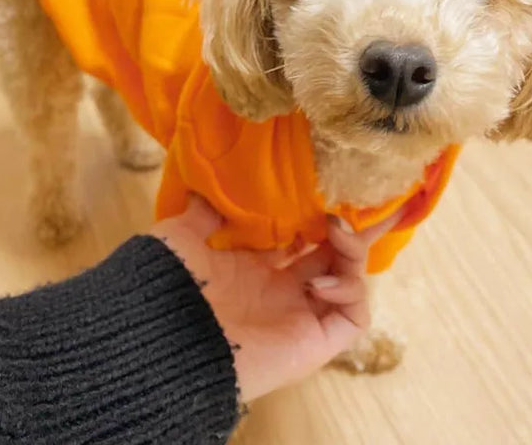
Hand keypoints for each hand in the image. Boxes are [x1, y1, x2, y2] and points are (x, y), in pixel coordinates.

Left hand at [151, 194, 399, 401]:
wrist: (168, 338)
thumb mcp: (184, 237)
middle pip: (332, 259)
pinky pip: (353, 319)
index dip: (317, 218)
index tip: (332, 192)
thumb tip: (208, 189)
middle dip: (350, 233)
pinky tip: (319, 281)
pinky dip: (349, 293)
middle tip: (363, 206)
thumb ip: (202, 214)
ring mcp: (299, 316)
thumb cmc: (173, 283)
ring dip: (352, 253)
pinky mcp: (313, 342)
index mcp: (254, 269)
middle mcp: (281, 292)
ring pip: (349, 282)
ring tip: (337, 231)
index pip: (300, 241)